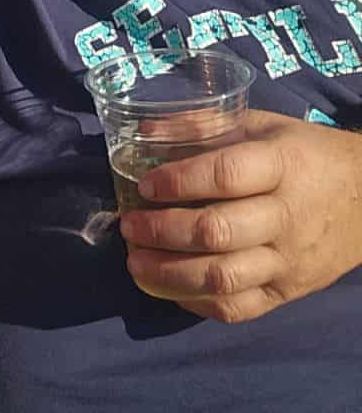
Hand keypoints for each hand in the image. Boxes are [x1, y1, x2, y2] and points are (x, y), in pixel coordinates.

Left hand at [118, 110, 361, 321]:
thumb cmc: (305, 154)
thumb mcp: (262, 125)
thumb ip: (204, 126)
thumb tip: (144, 128)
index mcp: (282, 166)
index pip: (225, 176)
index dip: (179, 181)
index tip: (144, 185)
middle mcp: (287, 217)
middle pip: (218, 232)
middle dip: (163, 232)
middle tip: (128, 226)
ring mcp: (290, 261)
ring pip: (225, 278)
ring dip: (170, 274)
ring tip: (135, 262)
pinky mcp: (290, 292)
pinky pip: (241, 308)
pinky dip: (198, 303)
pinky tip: (168, 287)